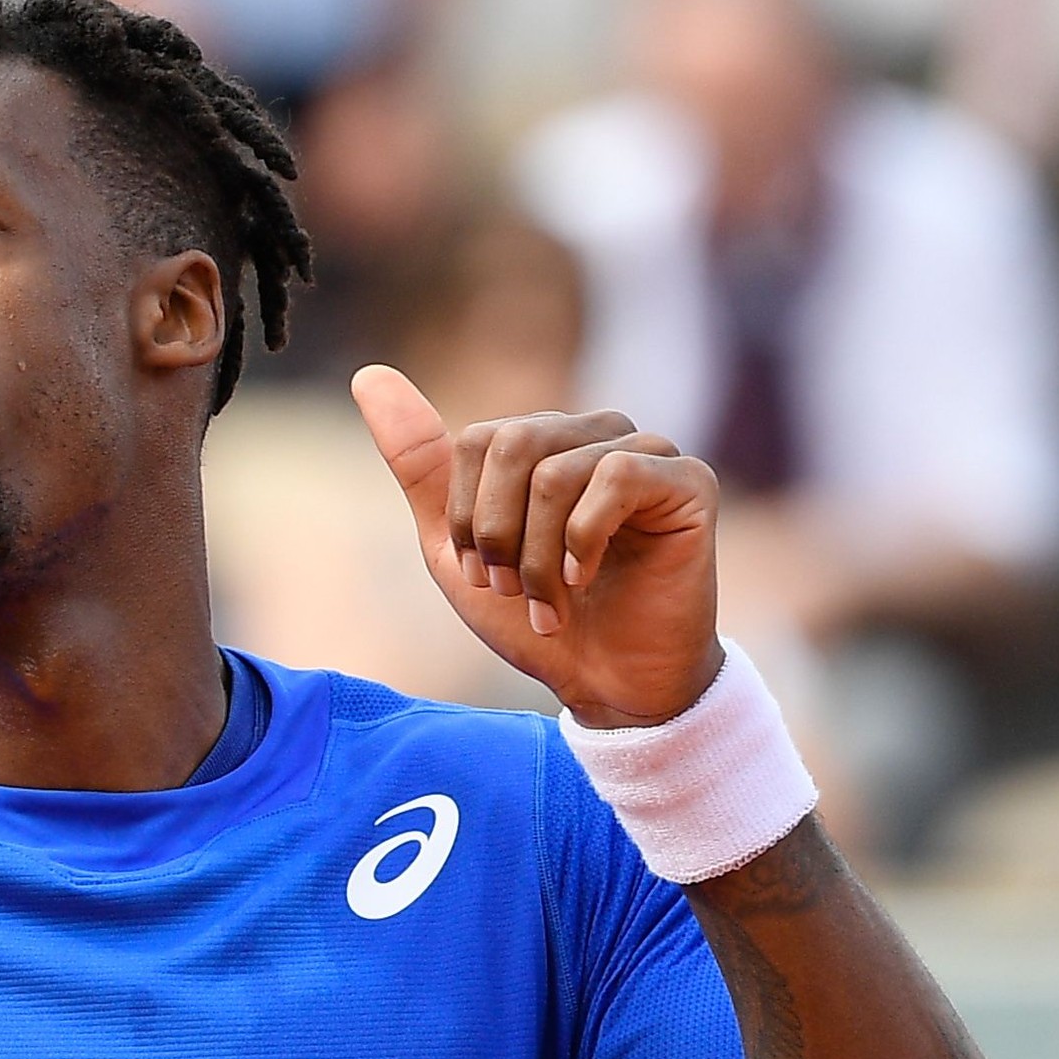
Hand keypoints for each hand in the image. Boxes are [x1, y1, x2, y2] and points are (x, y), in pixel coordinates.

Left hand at [352, 366, 722, 727]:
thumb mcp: (457, 547)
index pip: (480, 439)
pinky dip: (584, 541)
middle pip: (513, 443)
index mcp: (546, 443)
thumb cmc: (538, 619)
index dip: (468, 516)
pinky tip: (587, 579)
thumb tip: (369, 374)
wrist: (607, 684)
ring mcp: (648, 453)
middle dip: (497, 534)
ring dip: (538, 556)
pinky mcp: (689, 481)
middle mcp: (597, 434)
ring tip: (551, 602)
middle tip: (514, 590)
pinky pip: (617, 477)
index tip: (484, 576)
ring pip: (557, 471)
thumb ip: (420, 464)